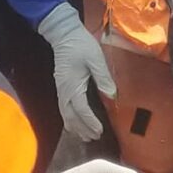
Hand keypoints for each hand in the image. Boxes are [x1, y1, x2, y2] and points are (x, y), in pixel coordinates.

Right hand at [36, 3, 114, 142]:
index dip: (90, 122)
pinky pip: (64, 109)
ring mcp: (61, 90)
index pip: (81, 109)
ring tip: (86, 136)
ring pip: (65, 114)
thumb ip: (103, 78)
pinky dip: (70, 119)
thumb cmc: (81, 45)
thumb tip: (112, 95)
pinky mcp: (61, 87)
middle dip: (82, 129)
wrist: (63, 34)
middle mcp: (64, 91)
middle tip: (95, 137)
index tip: (100, 130)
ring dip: (75, 127)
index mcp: (72, 85)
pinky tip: (76, 123)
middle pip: (71, 117)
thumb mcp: (96, 59)